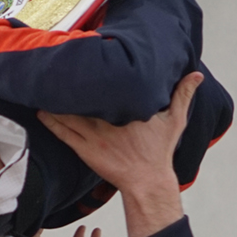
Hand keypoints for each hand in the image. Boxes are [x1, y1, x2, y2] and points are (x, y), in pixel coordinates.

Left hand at [39, 72, 201, 236]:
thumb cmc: (159, 151)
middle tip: (53, 67)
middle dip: (68, 82)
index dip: (94, 71)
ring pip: (68, 113)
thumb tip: (196, 74)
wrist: (147, 181)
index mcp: (128, 108)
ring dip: (54, 100)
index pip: (106, 85)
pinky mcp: (85, 150)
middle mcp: (109, 119)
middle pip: (83, 96)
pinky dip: (50, 121)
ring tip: (40, 86)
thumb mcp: (175, 120)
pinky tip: (40, 111)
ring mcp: (95, 135)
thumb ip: (183, 94)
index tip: (82, 55)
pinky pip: (63, 133)